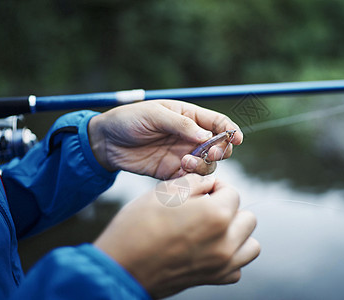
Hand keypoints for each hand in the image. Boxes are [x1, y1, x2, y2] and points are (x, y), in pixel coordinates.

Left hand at [88, 100, 242, 178]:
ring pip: (207, 165)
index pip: (219, 122)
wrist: (106, 141)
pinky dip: (191, 180)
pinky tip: (179, 174)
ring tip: (184, 162)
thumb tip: (207, 135)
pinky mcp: (172, 172)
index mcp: (190, 117)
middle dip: (221, 151)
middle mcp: (191, 137)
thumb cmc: (129, 120)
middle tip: (211, 153)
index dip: (231, 130)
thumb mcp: (154, 115)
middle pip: (219, 146)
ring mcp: (183, 155)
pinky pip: (190, 179)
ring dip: (203, 165)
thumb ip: (181, 124)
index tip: (237, 139)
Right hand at [94, 174, 259, 298]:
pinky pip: (237, 267)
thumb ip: (196, 183)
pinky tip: (210, 249)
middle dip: (230, 208)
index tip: (204, 190)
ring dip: (237, 233)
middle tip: (207, 208)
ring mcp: (222, 264)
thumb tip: (211, 183)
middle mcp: (225, 242)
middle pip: (247, 218)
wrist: (121, 266)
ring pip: (250, 244)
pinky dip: (230, 257)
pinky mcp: (213, 279)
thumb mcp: (165, 191)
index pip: (233, 193)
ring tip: (214, 229)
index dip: (217, 187)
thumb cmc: (138, 226)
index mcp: (216, 215)